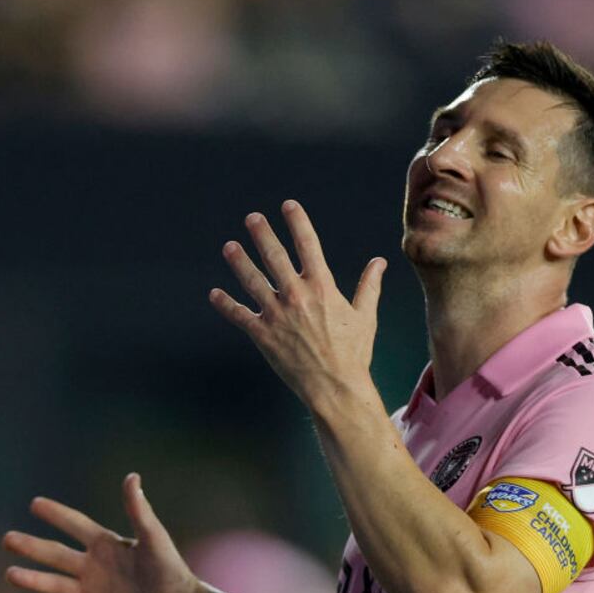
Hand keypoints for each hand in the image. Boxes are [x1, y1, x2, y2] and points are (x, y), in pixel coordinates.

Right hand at [3, 473, 200, 592]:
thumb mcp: (153, 536)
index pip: (76, 525)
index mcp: (107, 545)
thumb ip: (139, 509)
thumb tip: (132, 476)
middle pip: (56, 555)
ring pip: (54, 585)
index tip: (35, 503)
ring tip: (10, 573)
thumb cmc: (170, 570)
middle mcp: (94, 568)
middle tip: (7, 539)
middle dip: (32, 547)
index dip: (57, 515)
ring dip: (33, 579)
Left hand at [209, 199, 386, 405]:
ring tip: (229, 247)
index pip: (308, 245)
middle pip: (274, 256)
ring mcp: (277, 315)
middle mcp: (297, 296)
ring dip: (239, 262)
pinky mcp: (263, 335)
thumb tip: (379, 262)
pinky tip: (214, 294)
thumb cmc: (353, 352)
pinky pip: (239, 315)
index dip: (297, 222)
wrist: (335, 387)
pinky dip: (225, 304)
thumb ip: (369, 286)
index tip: (288, 205)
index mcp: (322, 287)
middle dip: (262, 234)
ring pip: (252, 281)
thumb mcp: (365, 316)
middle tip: (252, 218)